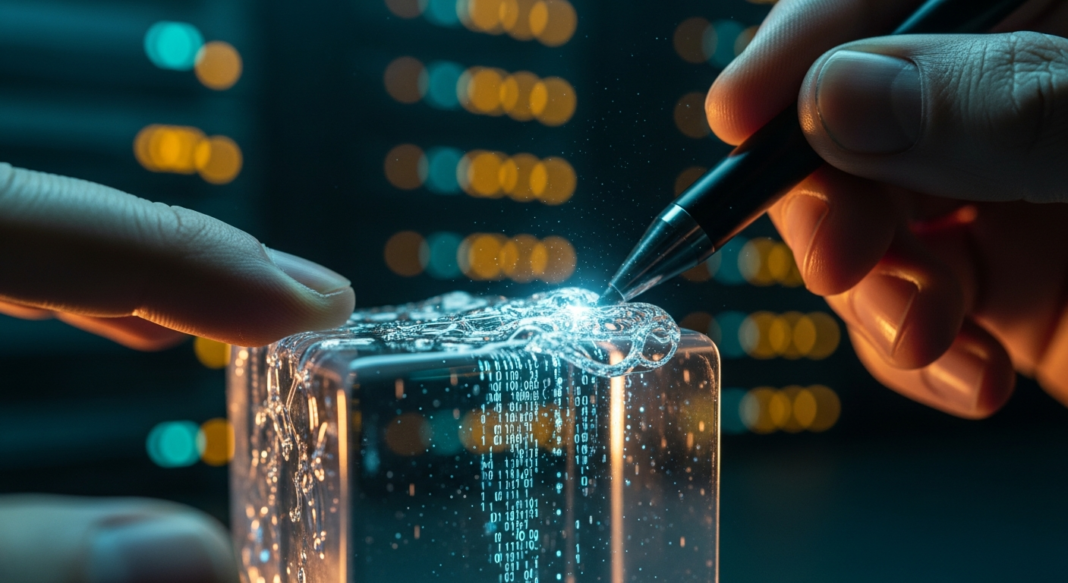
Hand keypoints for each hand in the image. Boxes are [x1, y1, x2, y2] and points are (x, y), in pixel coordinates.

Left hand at [0, 163, 356, 582]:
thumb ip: (28, 557)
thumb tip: (200, 558)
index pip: (52, 224)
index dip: (197, 259)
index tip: (317, 302)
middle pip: (49, 215)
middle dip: (189, 261)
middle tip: (311, 303)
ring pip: (27, 233)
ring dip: (138, 273)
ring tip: (233, 309)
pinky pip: (1, 263)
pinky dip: (73, 289)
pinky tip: (127, 323)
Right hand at [706, 0, 1067, 416]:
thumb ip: (1003, 101)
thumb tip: (834, 100)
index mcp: (1032, 18)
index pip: (874, 9)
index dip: (795, 55)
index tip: (739, 116)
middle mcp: (988, 106)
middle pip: (838, 129)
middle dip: (825, 204)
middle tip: (839, 258)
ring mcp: (990, 198)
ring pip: (854, 229)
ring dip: (869, 298)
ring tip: (927, 337)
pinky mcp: (997, 289)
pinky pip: (903, 314)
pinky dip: (914, 359)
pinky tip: (971, 376)